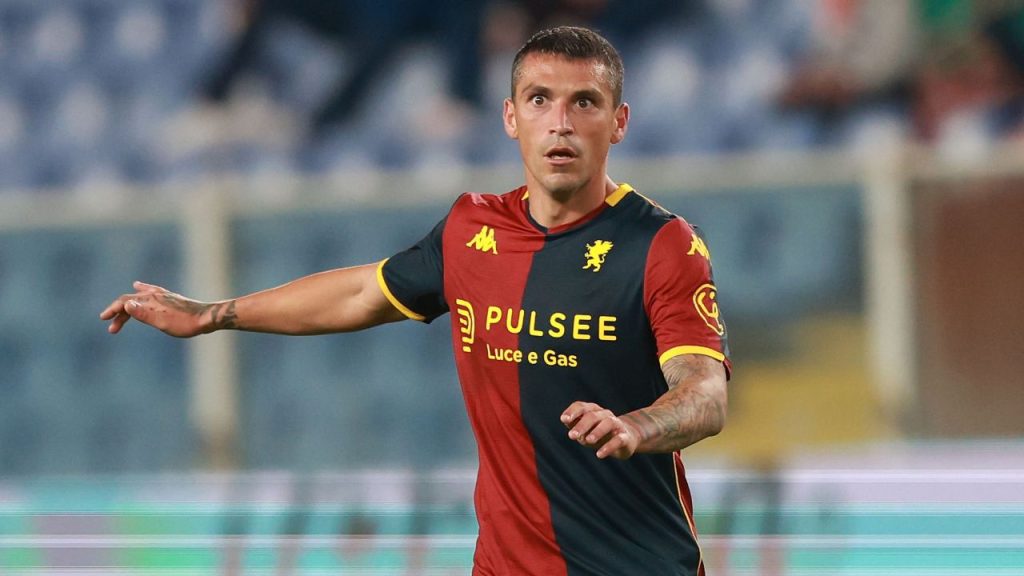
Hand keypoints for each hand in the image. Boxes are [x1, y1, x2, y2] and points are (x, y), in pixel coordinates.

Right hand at [100, 281, 223, 337]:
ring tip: (121, 309)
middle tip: (112, 328)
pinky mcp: (170, 298)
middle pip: (131, 301)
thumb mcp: (162, 322)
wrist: (207, 318)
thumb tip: (127, 304)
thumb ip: (144, 313)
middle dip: (119, 313)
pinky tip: (140, 286)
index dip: (113, 310)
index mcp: (151, 301)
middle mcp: (155, 295)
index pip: (125, 302)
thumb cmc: (185, 323)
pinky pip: (151, 291)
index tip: (104, 319)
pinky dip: (142, 290)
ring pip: (140, 297)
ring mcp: (163, 296)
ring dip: (129, 305)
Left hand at [560, 401, 639, 459]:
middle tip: (571, 436)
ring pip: (608, 423)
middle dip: (582, 425)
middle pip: (593, 415)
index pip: (582, 406)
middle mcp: (605, 415)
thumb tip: (565, 421)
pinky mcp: (625, 437)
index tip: (564, 419)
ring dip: (597, 431)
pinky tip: (599, 454)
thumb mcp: (585, 431)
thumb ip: (574, 426)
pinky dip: (609, 446)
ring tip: (587, 441)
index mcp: (593, 411)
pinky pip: (618, 439)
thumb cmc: (599, 435)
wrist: (626, 440)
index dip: (573, 411)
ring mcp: (617, 425)